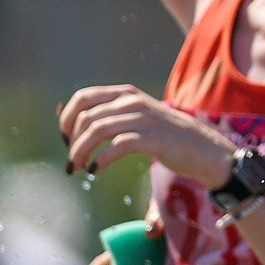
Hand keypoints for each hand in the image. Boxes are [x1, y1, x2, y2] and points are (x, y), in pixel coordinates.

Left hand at [58, 85, 233, 186]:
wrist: (204, 149)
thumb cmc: (165, 136)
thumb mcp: (135, 117)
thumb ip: (105, 114)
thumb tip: (60, 112)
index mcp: (126, 93)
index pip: (83, 97)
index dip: (66, 119)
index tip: (66, 140)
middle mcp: (133, 101)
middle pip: (86, 116)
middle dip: (72, 141)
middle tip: (72, 160)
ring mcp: (144, 118)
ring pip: (97, 130)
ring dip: (80, 152)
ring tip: (78, 167)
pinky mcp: (153, 138)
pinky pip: (116, 145)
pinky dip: (100, 159)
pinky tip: (96, 170)